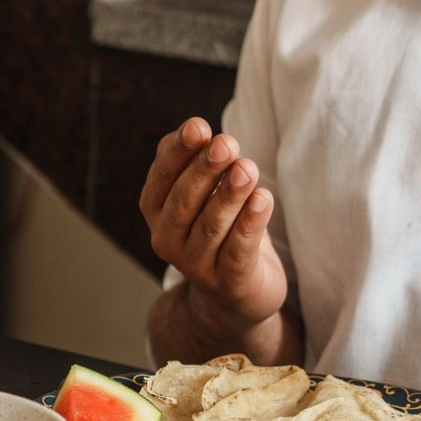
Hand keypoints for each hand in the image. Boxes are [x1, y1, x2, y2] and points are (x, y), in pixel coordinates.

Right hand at [140, 117, 286, 336]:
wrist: (234, 294)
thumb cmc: (222, 230)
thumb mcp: (207, 194)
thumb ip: (202, 164)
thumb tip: (205, 133)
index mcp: (157, 210)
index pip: (162, 176)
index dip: (178, 151)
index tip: (198, 126)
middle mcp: (167, 238)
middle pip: (184, 200)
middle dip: (205, 169)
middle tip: (226, 143)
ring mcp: (195, 265)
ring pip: (211, 225)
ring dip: (229, 194)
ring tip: (247, 168)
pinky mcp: (228, 283)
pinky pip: (238, 249)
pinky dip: (250, 223)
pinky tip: (263, 199)